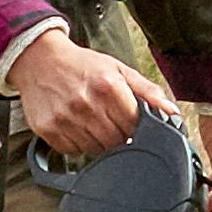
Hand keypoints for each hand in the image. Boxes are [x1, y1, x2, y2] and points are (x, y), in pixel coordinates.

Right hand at [0, 36, 166, 155]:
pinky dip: (78, 145)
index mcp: (109, 87)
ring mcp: (65, 119)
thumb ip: (147, 91)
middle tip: (110, 122)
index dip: (135, 127)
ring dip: (99, 143)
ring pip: (95, 150)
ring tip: (92, 123)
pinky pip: (72, 152)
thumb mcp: (118, 69)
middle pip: (116, 141)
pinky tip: (76, 127)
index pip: (135, 125)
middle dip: (119, 136)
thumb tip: (171, 111)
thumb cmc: (82, 65)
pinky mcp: (48, 130)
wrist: (39, 60)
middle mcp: (86, 104)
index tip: (130, 122)